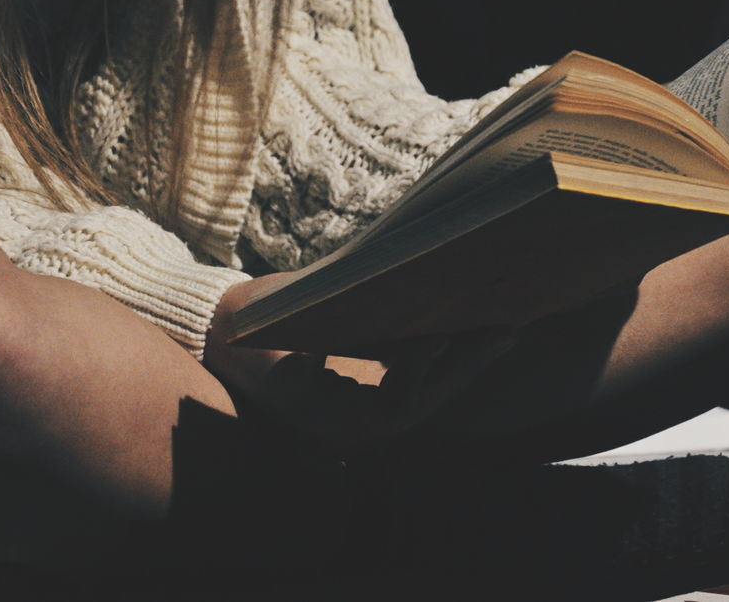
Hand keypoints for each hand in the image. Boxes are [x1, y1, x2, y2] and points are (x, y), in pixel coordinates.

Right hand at [205, 276, 515, 458]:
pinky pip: (413, 384)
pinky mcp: (365, 398)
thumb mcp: (293, 323)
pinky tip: (469, 332)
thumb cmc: (255, 324)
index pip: (395, 405)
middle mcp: (350, 430)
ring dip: (463, 364)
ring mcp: (359, 417)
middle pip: (423, 402)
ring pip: (425, 395)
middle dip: (465, 367)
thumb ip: (343, 323)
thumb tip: (404, 299)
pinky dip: (439, 360)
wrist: (223, 334)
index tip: (445, 334)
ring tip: (502, 331)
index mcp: (328, 420)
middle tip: (505, 333)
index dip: (423, 371)